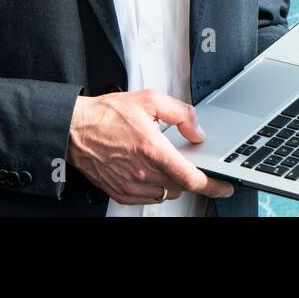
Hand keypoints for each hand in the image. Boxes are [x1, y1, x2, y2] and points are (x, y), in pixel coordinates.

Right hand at [66, 90, 236, 204]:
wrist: (74, 129)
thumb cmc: (106, 115)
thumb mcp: (149, 100)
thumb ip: (181, 113)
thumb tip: (197, 130)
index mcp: (151, 149)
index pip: (190, 177)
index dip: (212, 184)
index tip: (223, 185)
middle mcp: (142, 171)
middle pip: (180, 186)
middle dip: (187, 174)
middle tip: (182, 157)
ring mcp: (130, 185)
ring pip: (166, 193)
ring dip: (171, 180)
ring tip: (159, 158)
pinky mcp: (121, 193)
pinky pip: (149, 197)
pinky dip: (155, 186)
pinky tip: (147, 168)